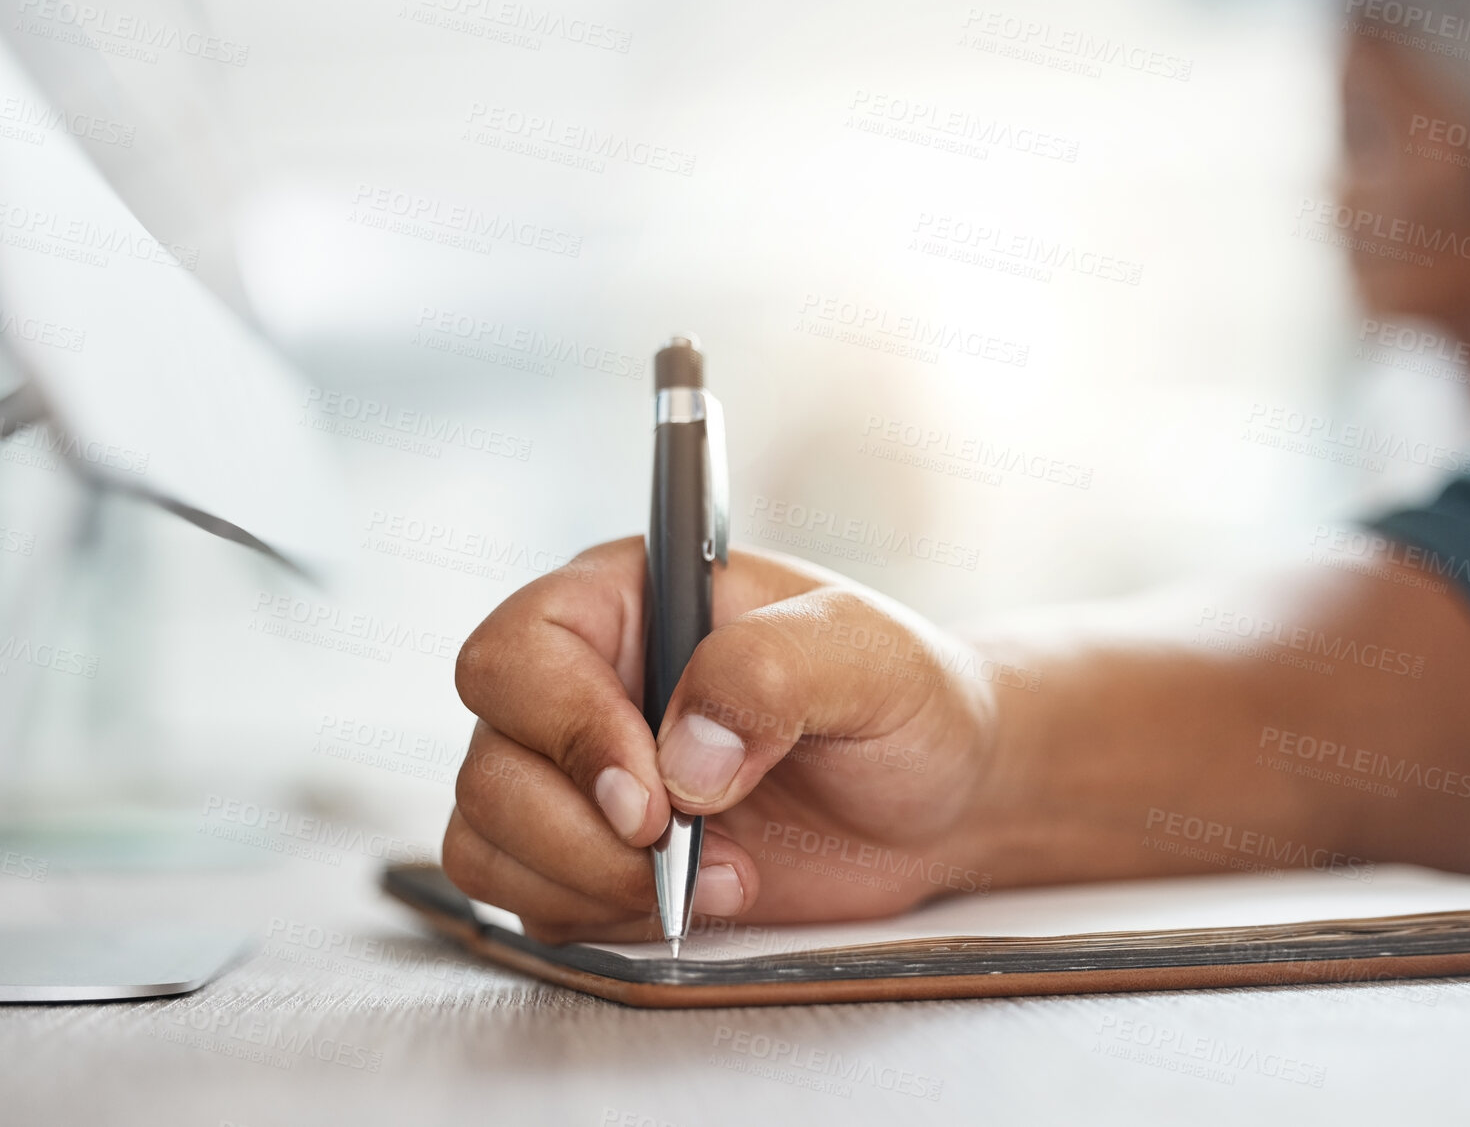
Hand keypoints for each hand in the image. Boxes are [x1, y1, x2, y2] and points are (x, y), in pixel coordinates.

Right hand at [441, 537, 1001, 942]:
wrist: (937, 795)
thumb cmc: (904, 701)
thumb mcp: (869, 657)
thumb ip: (771, 674)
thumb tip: (682, 754)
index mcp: (629, 601)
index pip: (517, 653)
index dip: (564, 728)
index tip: (652, 792)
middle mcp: (584, 681)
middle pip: (491, 760)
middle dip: (580, 828)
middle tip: (682, 844)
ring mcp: (578, 774)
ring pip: (487, 838)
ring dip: (591, 880)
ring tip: (720, 873)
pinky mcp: (591, 853)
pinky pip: (528, 899)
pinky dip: (602, 914)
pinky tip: (698, 896)